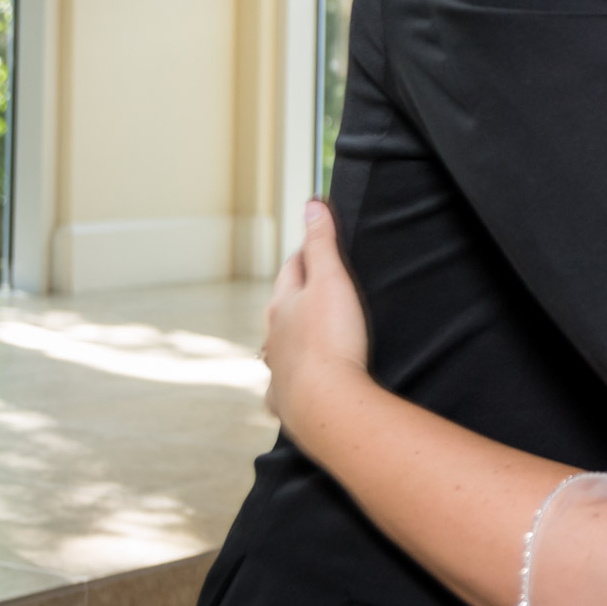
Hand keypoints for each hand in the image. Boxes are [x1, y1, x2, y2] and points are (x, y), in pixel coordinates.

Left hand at [263, 200, 371, 435]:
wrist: (325, 400)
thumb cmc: (331, 339)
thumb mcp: (333, 281)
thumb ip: (322, 243)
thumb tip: (311, 204)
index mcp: (283, 303)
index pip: (294, 267)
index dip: (308, 253)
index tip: (318, 244)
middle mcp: (273, 334)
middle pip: (283, 306)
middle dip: (297, 295)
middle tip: (317, 287)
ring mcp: (277, 367)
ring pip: (279, 345)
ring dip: (290, 337)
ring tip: (307, 335)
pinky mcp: (285, 397)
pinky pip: (284, 384)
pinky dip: (290, 378)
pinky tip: (298, 382)